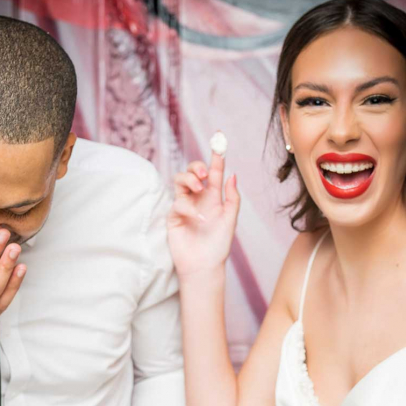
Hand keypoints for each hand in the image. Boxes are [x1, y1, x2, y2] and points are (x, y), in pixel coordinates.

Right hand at [168, 150, 239, 279]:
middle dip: (196, 166)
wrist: (204, 266)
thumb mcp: (230, 220)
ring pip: (180, 180)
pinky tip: (196, 219)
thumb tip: (232, 175)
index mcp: (214, 197)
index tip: (219, 139)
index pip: (214, 172)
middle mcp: (198, 198)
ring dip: (189, 179)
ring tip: (199, 189)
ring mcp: (184, 205)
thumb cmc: (218, 246)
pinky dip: (187, 207)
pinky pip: (177, 202)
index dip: (216, 155)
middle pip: (192, 171)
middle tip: (204, 174)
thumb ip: (232, 198)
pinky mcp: (173, 216)